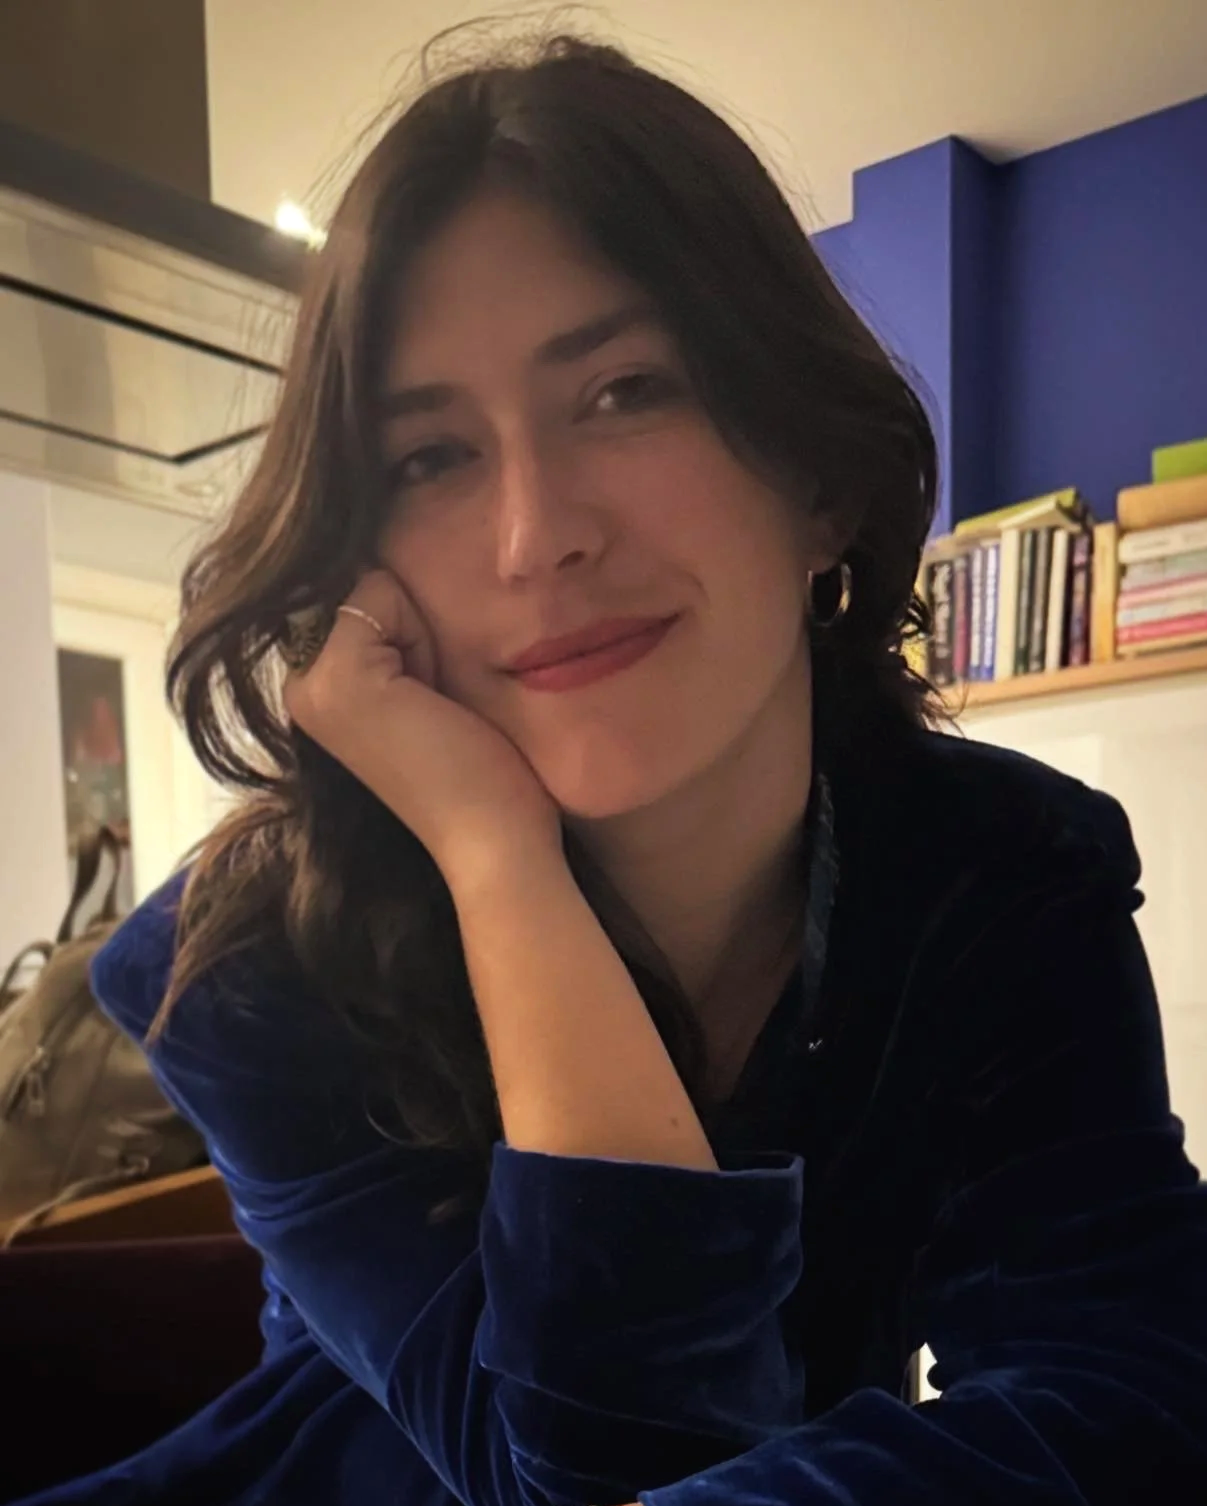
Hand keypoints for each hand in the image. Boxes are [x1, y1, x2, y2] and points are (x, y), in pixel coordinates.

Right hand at [283, 569, 560, 884]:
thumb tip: (396, 566)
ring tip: (437, 704)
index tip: (434, 700)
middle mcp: (300, 689)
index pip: (362, 598)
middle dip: (416, 627)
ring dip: (423, 632)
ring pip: (374, 589)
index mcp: (317, 693)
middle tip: (437, 705)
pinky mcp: (338, 680)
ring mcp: (311, 686)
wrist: (492, 840)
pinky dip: (421, 633)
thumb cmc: (483, 776)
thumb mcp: (429, 691)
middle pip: (366, 590)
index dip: (414, 630)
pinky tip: (433, 697)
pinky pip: (381, 593)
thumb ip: (398, 640)